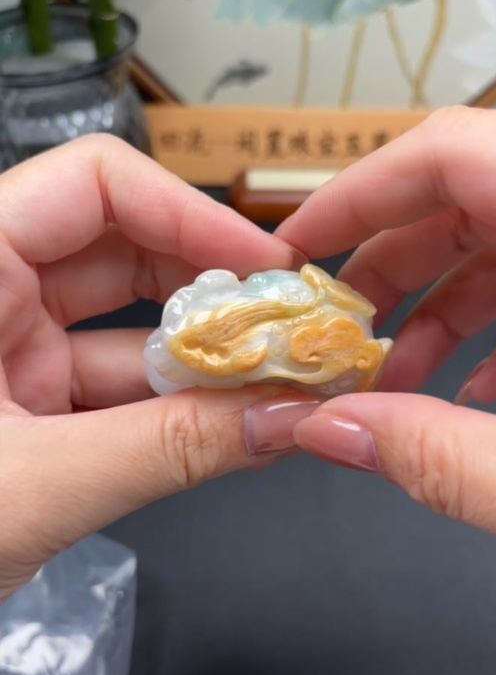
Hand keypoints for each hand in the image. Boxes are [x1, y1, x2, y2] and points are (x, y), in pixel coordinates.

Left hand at [0, 136, 314, 600]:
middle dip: (209, 289)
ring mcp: (2, 357)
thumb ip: (168, 450)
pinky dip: (171, 411)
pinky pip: (112, 394)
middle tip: (288, 328)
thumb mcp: (29, 488)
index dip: (188, 213)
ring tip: (279, 386)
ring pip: (122, 331)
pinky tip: (233, 428)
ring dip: (201, 360)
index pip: (90, 185)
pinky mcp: (21, 413)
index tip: (269, 264)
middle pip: (119, 252)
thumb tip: (288, 421)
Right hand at [276, 107, 495, 547]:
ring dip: (442, 307)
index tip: (291, 253)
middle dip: (388, 269)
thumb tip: (331, 434)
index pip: (456, 154)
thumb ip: (456, 461)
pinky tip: (481, 389)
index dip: (359, 196)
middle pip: (472, 196)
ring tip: (394, 379)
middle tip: (330, 336)